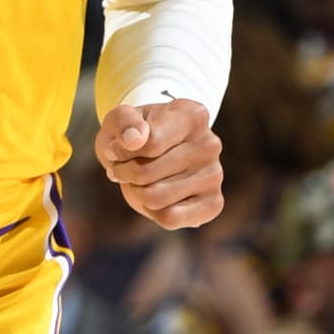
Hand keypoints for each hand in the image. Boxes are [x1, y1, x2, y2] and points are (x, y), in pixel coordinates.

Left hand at [96, 100, 223, 229]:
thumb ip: (123, 121)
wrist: (153, 152)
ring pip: (155, 198)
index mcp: (192, 115)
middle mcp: (210, 144)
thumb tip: (134, 140)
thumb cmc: (136, 134)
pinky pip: (170, 218)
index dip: (121, 151)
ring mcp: (215, 175)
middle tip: (125, 167)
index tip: (118, 147)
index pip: (149, 144)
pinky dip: (153, 212)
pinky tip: (157, 197)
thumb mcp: (120, 119)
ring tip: (139, 180)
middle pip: (147, 174)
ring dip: (136, 192)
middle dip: (125, 174)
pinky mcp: (214, 203)